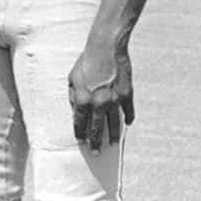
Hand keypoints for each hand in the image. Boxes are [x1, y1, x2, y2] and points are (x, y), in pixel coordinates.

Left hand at [68, 39, 134, 153]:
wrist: (106, 48)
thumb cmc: (86, 60)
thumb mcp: (73, 77)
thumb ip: (73, 94)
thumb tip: (75, 107)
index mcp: (82, 99)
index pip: (80, 122)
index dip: (80, 134)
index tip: (81, 142)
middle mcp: (98, 103)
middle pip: (96, 128)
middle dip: (95, 142)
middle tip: (96, 153)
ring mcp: (114, 100)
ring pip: (114, 124)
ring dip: (113, 136)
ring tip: (112, 145)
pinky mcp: (127, 94)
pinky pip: (128, 111)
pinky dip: (128, 118)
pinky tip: (127, 125)